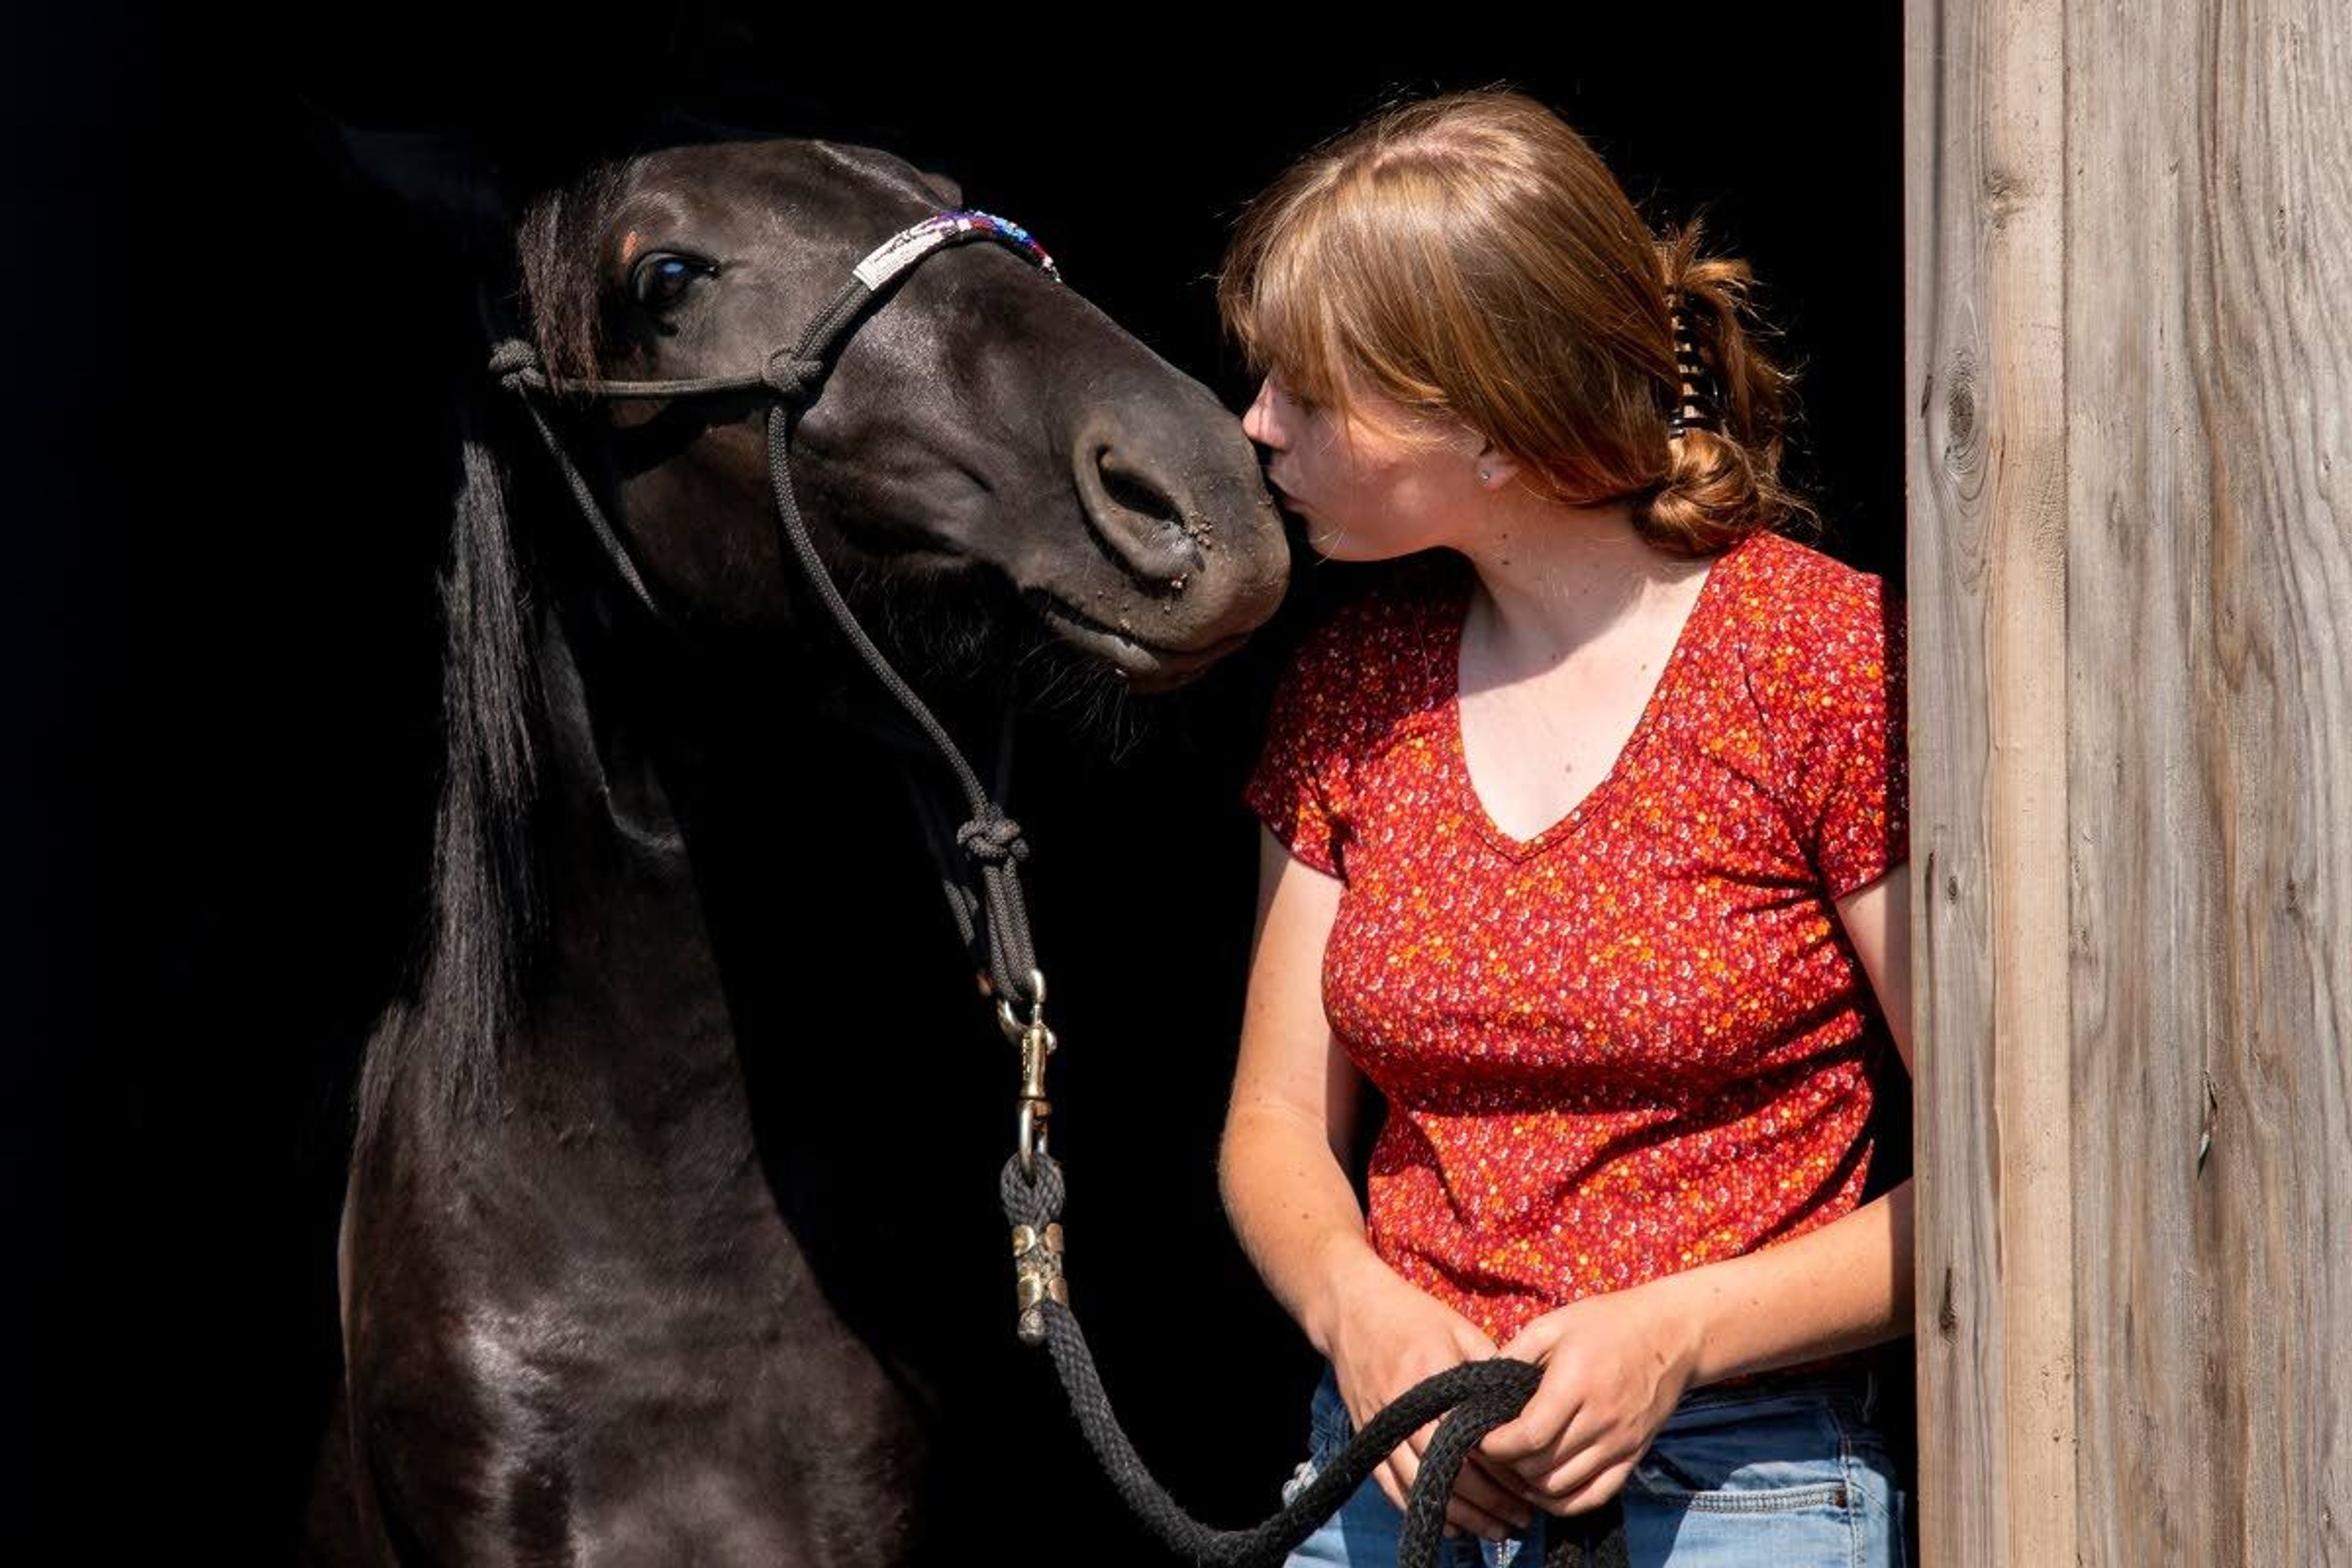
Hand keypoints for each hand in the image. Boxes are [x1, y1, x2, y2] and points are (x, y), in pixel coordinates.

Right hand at [1323, 1258, 1538, 1542]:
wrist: (1350, 1308)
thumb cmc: (1412, 1316)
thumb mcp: (1459, 1330)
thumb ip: (1491, 1370)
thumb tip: (1528, 1408)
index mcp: (1431, 1378)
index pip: (1471, 1441)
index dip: (1503, 1472)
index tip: (1530, 1489)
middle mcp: (1404, 1408)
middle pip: (1448, 1471)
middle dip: (1488, 1502)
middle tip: (1520, 1519)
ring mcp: (1381, 1425)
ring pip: (1421, 1486)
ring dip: (1459, 1515)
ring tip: (1494, 1530)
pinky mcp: (1366, 1435)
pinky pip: (1390, 1485)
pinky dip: (1420, 1508)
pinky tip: (1449, 1525)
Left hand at [1472, 1283, 1703, 1516]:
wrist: (1672, 1335)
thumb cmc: (1607, 1323)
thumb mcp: (1553, 1324)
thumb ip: (1515, 1354)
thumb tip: (1480, 1386)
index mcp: (1575, 1385)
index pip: (1527, 1436)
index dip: (1495, 1445)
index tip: (1478, 1437)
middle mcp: (1600, 1421)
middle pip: (1540, 1466)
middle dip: (1505, 1465)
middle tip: (1489, 1453)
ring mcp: (1620, 1444)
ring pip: (1562, 1488)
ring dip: (1529, 1485)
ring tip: (1511, 1467)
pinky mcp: (1633, 1457)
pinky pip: (1594, 1497)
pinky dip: (1563, 1503)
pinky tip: (1543, 1489)